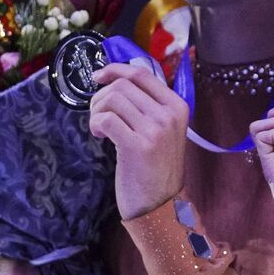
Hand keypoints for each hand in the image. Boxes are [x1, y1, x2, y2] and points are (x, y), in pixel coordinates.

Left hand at [89, 63, 189, 218]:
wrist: (160, 204)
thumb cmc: (156, 167)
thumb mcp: (163, 130)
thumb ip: (149, 106)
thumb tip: (118, 79)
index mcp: (178, 106)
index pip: (142, 74)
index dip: (115, 70)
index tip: (98, 77)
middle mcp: (168, 115)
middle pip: (122, 86)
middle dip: (101, 97)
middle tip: (98, 115)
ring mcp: (154, 130)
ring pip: (112, 99)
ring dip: (97, 111)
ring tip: (100, 128)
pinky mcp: (137, 145)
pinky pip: (106, 119)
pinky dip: (96, 124)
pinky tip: (100, 135)